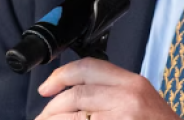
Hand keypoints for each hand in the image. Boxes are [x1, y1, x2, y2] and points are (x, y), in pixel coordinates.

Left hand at [35, 58, 180, 119]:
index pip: (89, 68)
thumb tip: (73, 96)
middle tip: (41, 117)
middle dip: (51, 107)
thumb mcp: (141, 101)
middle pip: (77, 94)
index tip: (46, 87)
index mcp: (134, 83)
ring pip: (75, 115)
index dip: (61, 75)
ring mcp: (122, 118)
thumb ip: (112, 93)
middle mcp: (128, 97)